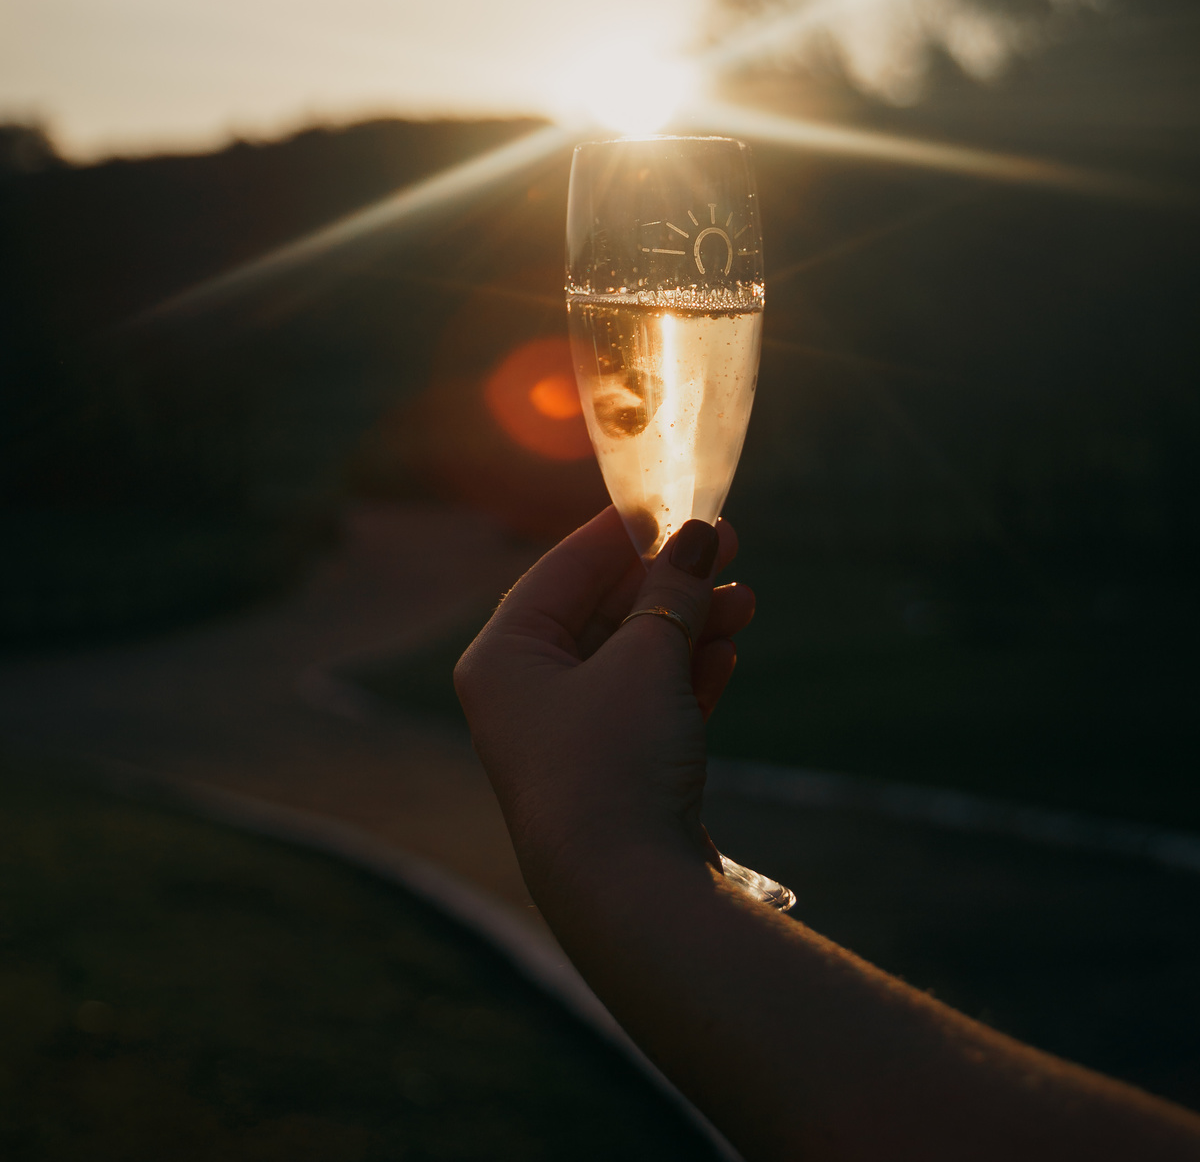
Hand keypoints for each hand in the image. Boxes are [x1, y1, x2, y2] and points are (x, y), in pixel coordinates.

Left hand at [454, 507, 753, 901]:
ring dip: (688, 626)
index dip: (624, 532)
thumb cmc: (614, 762)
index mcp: (504, 656)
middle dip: (669, 582)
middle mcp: (524, 695)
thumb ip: (674, 589)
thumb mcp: (647, 658)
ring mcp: (567, 739)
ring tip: (746, 603)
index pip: (562, 567)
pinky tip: (728, 653)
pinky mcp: (609, 776)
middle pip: (602, 611)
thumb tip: (701, 534)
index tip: (678, 502)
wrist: (627, 897)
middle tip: (729, 547)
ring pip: (632, 657)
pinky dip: (687, 675)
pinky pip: (647, 703)